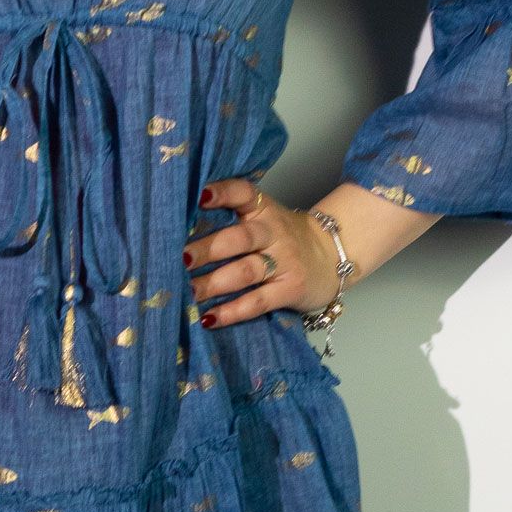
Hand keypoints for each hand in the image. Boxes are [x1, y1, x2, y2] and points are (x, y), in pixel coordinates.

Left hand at [182, 176, 341, 328]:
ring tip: (188, 291)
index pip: (244, 194)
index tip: (200, 196)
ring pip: (245, 272)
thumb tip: (179, 232)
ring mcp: (284, 262)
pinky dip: (232, 311)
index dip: (223, 193)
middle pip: (239, 239)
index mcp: (264, 210)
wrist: (333, 257)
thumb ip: (232, 220)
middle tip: (180, 259)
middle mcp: (274, 233)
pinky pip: (257, 301)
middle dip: (207, 250)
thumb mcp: (266, 219)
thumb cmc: (284, 238)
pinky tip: (208, 317)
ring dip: (213, 283)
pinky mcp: (290, 290)